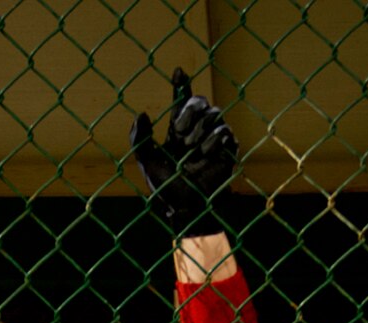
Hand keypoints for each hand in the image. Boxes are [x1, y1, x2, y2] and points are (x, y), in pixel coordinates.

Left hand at [129, 68, 238, 236]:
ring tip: (191, 149)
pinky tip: (205, 154)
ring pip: (214, 114)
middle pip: (200, 101)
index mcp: (177, 128)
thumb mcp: (146, 160)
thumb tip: (141, 113)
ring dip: (200, 129)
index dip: (181, 84)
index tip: (178, 72)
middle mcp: (196, 130)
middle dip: (190, 111)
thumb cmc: (165, 186)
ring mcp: (213, 138)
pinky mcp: (228, 149)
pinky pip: (225, 132)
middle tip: (179, 130)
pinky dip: (214, 140)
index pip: (181, 100)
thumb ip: (139, 137)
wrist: (187, 206)